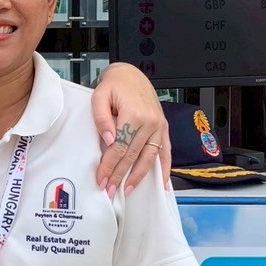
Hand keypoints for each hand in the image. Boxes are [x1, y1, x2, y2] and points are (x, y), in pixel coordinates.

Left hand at [92, 63, 169, 195]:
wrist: (131, 75)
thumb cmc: (114, 86)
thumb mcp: (100, 96)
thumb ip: (102, 118)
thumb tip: (109, 141)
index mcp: (134, 114)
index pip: (119, 148)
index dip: (109, 166)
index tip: (101, 179)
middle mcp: (150, 122)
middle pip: (132, 155)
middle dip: (120, 175)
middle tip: (109, 190)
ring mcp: (159, 126)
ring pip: (150, 157)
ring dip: (139, 176)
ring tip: (129, 190)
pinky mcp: (164, 128)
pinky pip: (166, 151)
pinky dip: (164, 168)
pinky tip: (162, 183)